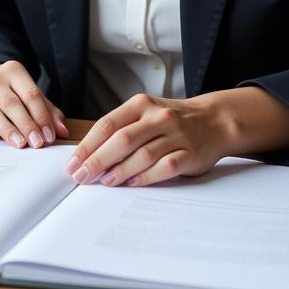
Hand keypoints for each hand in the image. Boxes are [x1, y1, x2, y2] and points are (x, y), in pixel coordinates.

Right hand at [0, 60, 68, 148]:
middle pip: (12, 103)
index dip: (41, 116)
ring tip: (19, 144)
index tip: (49, 136)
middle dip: (26, 125)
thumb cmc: (17, 95)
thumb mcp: (34, 97)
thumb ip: (49, 112)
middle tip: (37, 143)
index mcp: (14, 71)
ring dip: (7, 130)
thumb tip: (62, 131)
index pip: (31, 94)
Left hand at [66, 87, 288, 186]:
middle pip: (121, 140)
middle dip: (97, 160)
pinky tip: (132, 183)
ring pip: (142, 155)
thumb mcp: (145, 113)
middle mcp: (158, 117)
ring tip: (104, 182)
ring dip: (120, 171)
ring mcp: (176, 135)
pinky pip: (165, 167)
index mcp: (141, 105)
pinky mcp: (190, 154)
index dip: (88, 145)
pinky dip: (146, 177)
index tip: (73, 163)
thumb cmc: (171, 120)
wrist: (214, 120)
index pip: (107, 124)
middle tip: (81, 177)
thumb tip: (88, 153)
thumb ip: (121, 128)